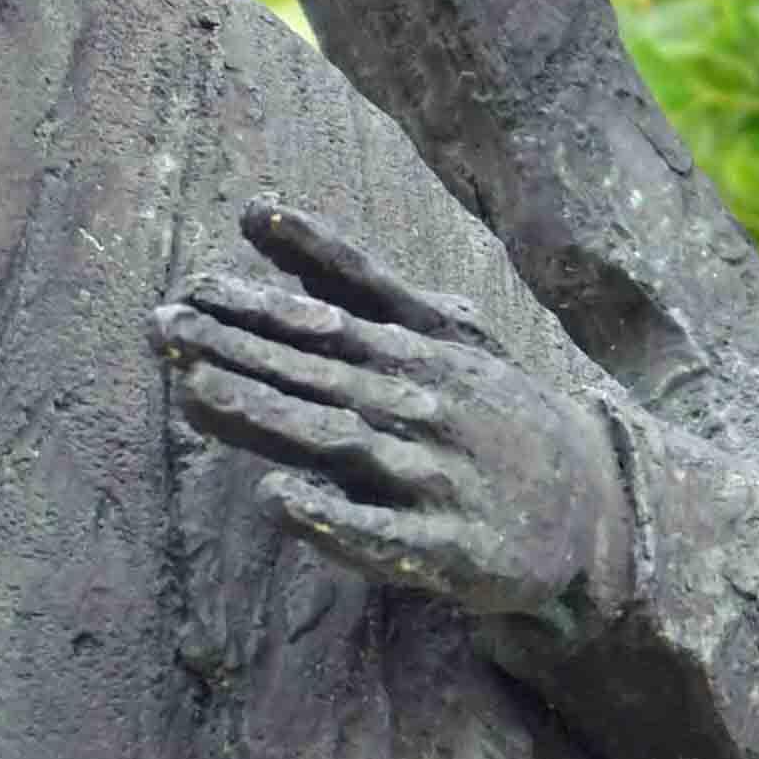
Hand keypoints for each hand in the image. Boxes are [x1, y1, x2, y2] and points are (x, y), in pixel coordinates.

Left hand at [157, 207, 627, 628]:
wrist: (594, 502)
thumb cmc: (492, 409)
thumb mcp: (439, 329)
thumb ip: (348, 277)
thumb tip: (255, 211)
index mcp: (416, 355)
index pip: (326, 325)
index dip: (256, 307)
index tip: (190, 288)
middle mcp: (424, 407)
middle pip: (321, 376)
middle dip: (240, 352)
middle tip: (163, 328)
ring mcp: (437, 477)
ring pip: (343, 443)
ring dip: (270, 418)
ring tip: (199, 394)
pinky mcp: (450, 547)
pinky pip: (385, 535)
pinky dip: (335, 519)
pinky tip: (280, 501)